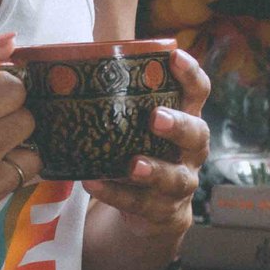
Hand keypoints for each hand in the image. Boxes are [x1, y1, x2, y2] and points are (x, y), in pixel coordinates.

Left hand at [82, 49, 209, 241]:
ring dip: (154, 170)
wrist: (150, 212)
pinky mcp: (163, 212)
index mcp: (185, 121)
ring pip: (174, 178)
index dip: (190, 75)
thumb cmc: (140, 151)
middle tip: (155, 117)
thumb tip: (72, 57)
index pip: (197, 93)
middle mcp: (190, 152)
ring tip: (133, 164)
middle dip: (178, 126)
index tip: (174, 57)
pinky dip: (116, 194)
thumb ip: (117, 95)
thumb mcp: (136, 124)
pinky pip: (141, 204)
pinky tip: (93, 183)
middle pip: (197, 135)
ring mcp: (180, 183)